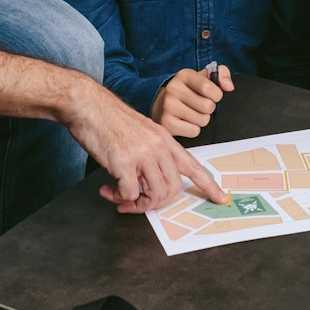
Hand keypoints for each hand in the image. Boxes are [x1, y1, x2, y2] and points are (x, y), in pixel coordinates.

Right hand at [63, 91, 226, 213]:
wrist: (88, 105)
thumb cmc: (110, 119)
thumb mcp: (142, 132)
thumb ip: (153, 153)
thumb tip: (151, 181)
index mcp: (165, 140)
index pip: (194, 166)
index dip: (209, 185)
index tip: (220, 198)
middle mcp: (158, 147)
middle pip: (172, 188)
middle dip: (155, 202)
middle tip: (137, 202)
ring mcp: (142, 155)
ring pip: (154, 194)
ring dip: (137, 204)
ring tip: (120, 198)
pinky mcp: (124, 162)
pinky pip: (130, 194)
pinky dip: (120, 198)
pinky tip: (109, 190)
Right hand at [150, 66, 235, 137]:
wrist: (162, 105)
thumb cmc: (188, 91)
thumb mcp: (204, 77)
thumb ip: (222, 74)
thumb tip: (228, 86)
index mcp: (184, 75)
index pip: (209, 87)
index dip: (216, 95)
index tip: (212, 95)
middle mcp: (173, 88)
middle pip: (208, 106)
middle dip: (209, 109)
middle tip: (199, 106)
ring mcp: (168, 106)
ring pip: (202, 120)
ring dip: (202, 119)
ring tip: (192, 113)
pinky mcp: (167, 123)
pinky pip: (194, 131)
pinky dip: (193, 129)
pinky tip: (185, 122)